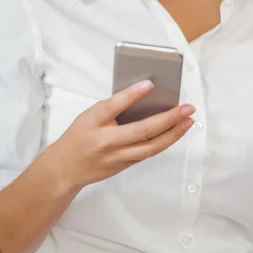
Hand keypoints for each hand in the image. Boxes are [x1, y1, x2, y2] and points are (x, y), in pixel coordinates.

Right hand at [49, 80, 194, 190]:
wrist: (64, 169)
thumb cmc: (79, 136)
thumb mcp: (89, 115)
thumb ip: (113, 106)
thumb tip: (143, 93)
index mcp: (94, 122)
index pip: (114, 106)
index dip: (132, 94)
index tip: (150, 84)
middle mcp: (106, 141)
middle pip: (141, 131)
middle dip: (168, 119)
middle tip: (187, 108)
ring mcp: (117, 157)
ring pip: (150, 147)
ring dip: (173, 134)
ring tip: (188, 121)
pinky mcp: (124, 166)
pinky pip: (147, 154)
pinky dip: (163, 142)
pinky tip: (175, 132)